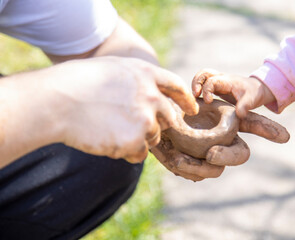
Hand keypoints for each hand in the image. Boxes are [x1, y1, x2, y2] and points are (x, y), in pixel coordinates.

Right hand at [48, 56, 197, 162]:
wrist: (57, 100)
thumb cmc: (79, 83)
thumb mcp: (114, 70)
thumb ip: (138, 82)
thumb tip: (152, 96)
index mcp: (147, 74)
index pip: (176, 88)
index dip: (185, 100)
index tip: (190, 110)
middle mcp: (151, 96)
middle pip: (168, 119)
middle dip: (156, 124)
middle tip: (133, 125)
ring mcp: (145, 119)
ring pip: (153, 138)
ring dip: (138, 139)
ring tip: (111, 129)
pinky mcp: (135, 141)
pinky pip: (139, 154)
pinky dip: (127, 152)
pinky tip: (107, 140)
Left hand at [152, 111, 288, 180]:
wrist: (158, 122)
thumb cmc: (176, 107)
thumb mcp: (186, 100)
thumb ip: (198, 94)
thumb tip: (195, 98)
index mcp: (229, 121)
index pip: (254, 125)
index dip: (269, 130)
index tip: (285, 137)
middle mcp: (225, 140)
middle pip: (240, 154)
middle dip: (228, 155)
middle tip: (211, 154)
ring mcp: (211, 156)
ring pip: (216, 170)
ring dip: (200, 168)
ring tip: (180, 160)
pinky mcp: (196, 168)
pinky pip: (196, 175)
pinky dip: (186, 168)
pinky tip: (175, 160)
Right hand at [192, 69, 275, 117]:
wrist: (257, 90)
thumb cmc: (254, 94)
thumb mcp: (252, 100)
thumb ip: (245, 106)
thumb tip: (239, 114)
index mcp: (227, 80)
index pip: (212, 80)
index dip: (207, 90)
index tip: (208, 102)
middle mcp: (220, 79)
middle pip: (203, 73)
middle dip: (196, 83)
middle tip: (195, 97)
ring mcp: (217, 82)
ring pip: (201, 77)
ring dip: (195, 85)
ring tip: (194, 100)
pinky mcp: (215, 88)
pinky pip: (203, 85)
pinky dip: (198, 91)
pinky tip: (198, 103)